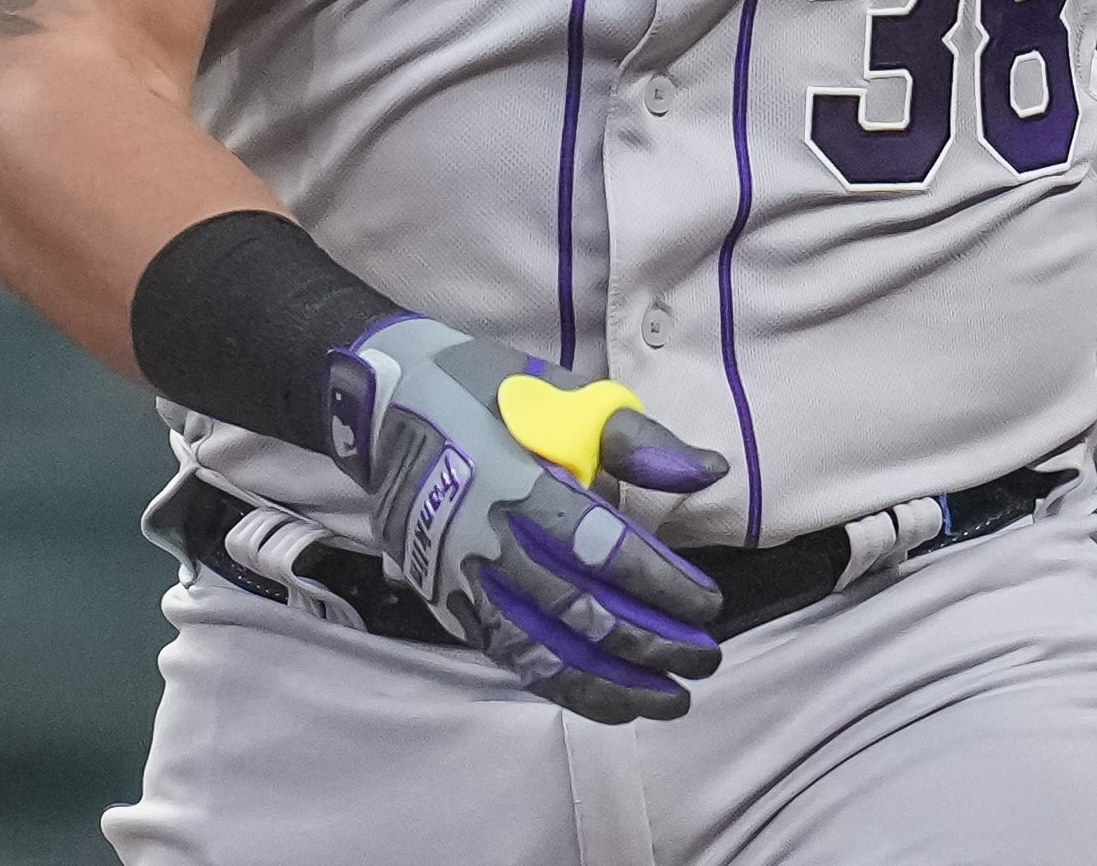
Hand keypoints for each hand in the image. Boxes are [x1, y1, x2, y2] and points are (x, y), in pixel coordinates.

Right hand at [324, 317, 727, 721]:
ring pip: (541, 651)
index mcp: (520, 483)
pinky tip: (606, 699)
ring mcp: (460, 579)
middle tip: (706, 660)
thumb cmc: (488, 395)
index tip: (709, 606)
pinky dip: (559, 685)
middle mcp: (486, 541)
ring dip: (610, 684)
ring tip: (667, 701)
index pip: (602, 551)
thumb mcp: (565, 396)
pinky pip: (507, 657)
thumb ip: (639, 440)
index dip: (660, 585)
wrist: (385, 407)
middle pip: (577, 611)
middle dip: (648, 644)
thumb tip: (710, 471)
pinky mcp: (445, 601)